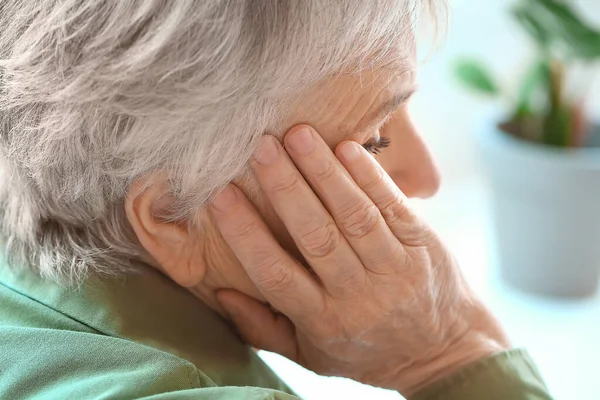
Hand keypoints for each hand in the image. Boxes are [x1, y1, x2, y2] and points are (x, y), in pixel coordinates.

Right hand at [210, 125, 508, 394]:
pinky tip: (347, 147)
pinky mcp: (420, 244)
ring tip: (298, 135)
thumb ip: (264, 328)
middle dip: (286, 188)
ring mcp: (393, 267)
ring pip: (353, 216)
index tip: (221, 196)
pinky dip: (370, 176)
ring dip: (324, 173)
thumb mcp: (311, 356)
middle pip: (316, 236)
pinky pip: (392, 206)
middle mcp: (357, 294)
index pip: (275, 274)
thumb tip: (221, 293)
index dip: (246, 234)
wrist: (444, 353)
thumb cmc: (366, 350)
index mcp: (323, 320)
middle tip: (260, 147)